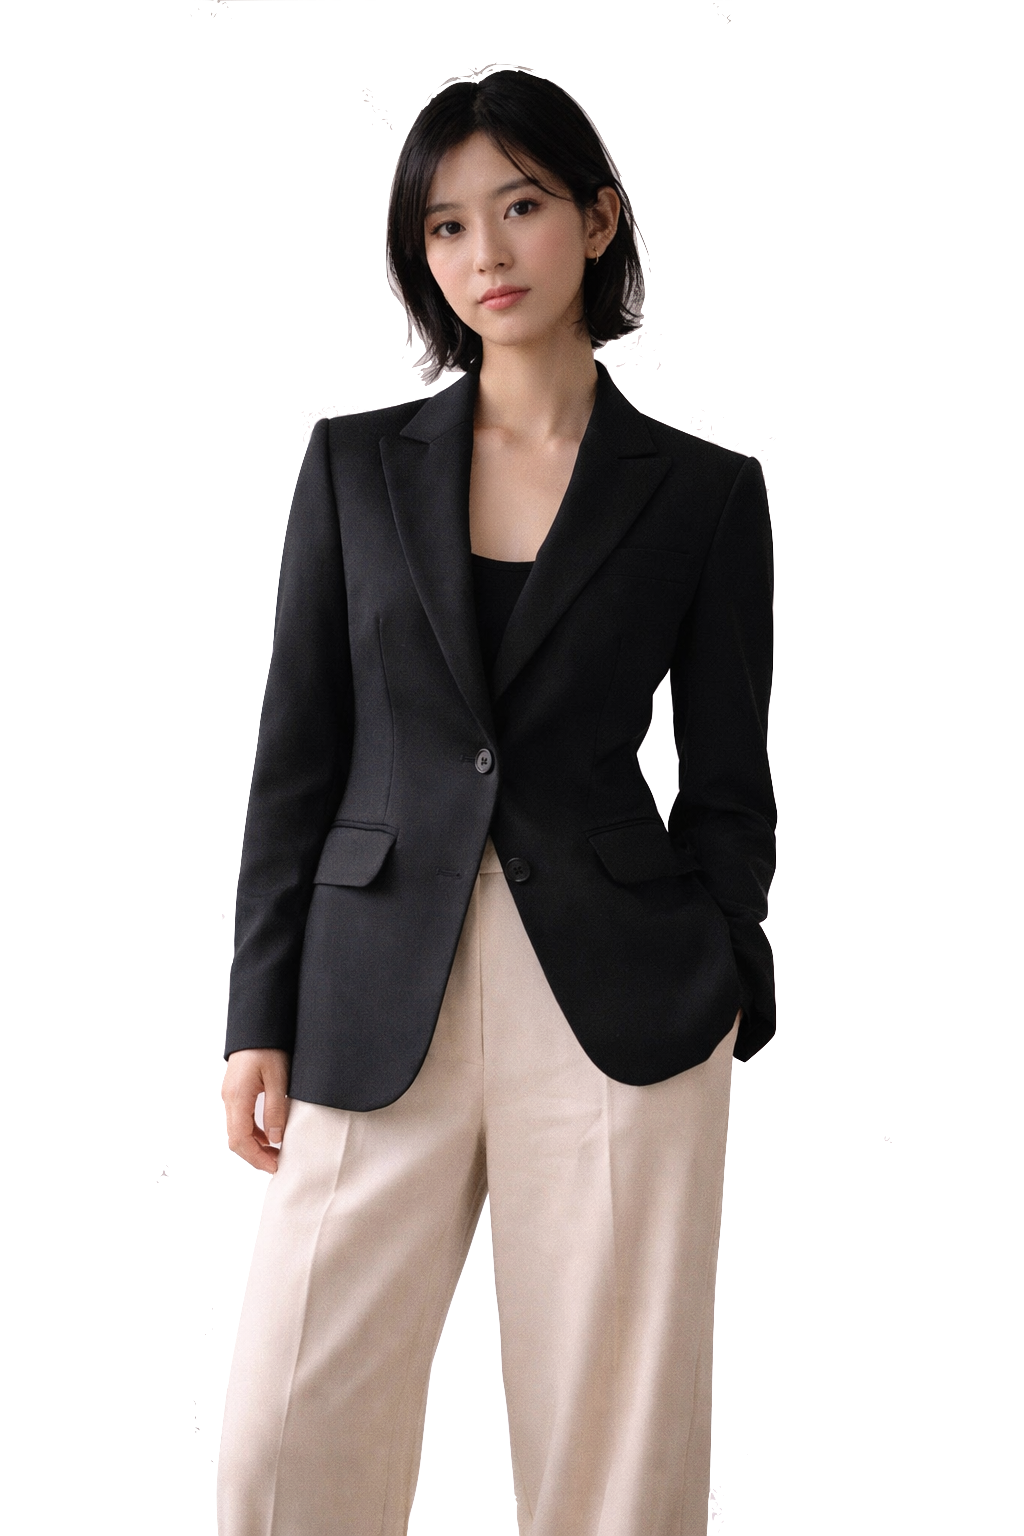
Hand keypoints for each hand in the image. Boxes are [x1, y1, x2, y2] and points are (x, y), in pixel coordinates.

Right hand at [221, 1048, 290, 1174]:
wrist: (258, 1026)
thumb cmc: (269, 1047)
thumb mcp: (278, 1079)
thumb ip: (275, 1109)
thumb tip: (275, 1139)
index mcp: (237, 1098)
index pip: (240, 1139)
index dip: (256, 1157)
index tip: (274, 1166)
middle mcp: (229, 1099)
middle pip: (235, 1139)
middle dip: (254, 1155)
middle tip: (277, 1163)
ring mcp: (230, 1095)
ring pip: (237, 1130)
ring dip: (254, 1145)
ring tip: (276, 1152)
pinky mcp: (236, 1091)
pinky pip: (240, 1119)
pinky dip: (253, 1131)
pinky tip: (269, 1135)